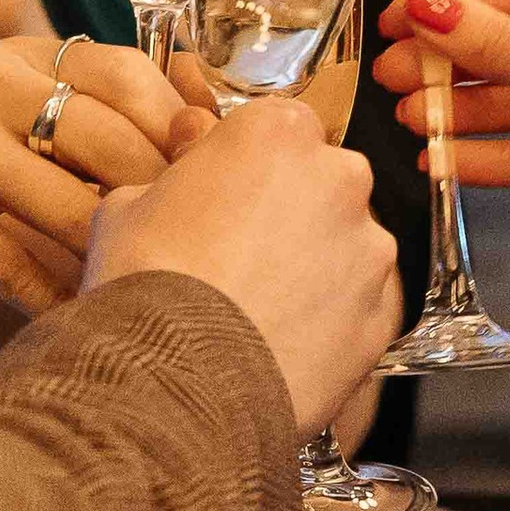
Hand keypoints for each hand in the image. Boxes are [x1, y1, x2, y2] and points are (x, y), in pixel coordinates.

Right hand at [0, 35, 205, 311]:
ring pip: (69, 207)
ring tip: (156, 294)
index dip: (180, 124)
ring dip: (115, 259)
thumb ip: (65, 112)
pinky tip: (82, 321)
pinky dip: (53, 299)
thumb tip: (183, 151)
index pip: (124, 73)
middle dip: (162, 202)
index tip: (219, 174)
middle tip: (203, 249)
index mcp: (10, 56)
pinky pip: (12, 263)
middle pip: (108, 142)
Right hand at [84, 98, 398, 437]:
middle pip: (324, 182)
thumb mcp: (128, 204)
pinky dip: (330, 322)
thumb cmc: (144, 283)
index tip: (225, 191)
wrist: (174, 385)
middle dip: (290, 210)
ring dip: (315, 267)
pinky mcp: (381, 317)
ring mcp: (370, 251)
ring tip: (258, 310)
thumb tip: (191, 157)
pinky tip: (282, 344)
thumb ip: (177, 170)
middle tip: (238, 253)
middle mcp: (341, 179)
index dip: (249, 162)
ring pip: (347, 246)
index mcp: (279, 133)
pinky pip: (358, 308)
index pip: (278, 125)